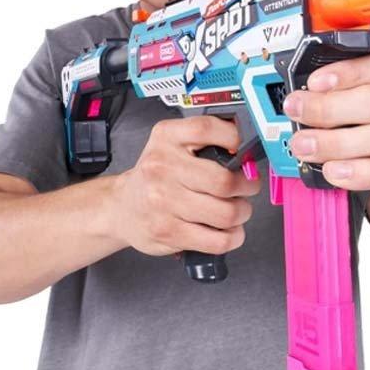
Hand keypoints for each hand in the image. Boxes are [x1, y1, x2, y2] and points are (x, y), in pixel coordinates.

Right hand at [111, 115, 261, 256]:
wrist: (121, 208)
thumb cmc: (157, 178)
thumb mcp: (173, 145)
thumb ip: (209, 141)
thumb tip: (247, 156)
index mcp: (166, 138)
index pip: (206, 129)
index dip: (234, 138)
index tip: (242, 152)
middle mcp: (161, 168)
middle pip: (224, 181)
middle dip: (247, 187)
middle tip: (247, 188)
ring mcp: (163, 202)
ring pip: (226, 214)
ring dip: (241, 214)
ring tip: (235, 210)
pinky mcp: (168, 232)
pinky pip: (218, 240)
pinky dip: (232, 237)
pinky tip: (227, 231)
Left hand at [282, 48, 369, 192]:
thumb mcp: (363, 87)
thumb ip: (337, 86)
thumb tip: (298, 95)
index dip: (345, 72)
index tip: (313, 82)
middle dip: (329, 108)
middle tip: (295, 112)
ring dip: (336, 143)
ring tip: (304, 146)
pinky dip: (357, 171)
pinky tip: (332, 170)